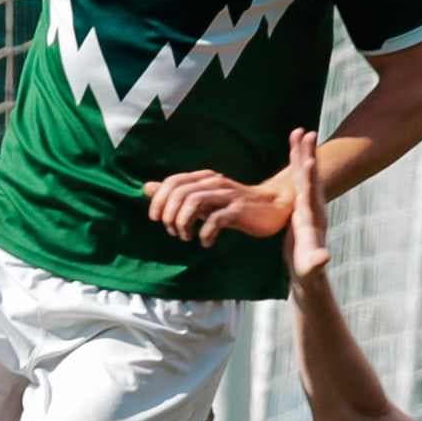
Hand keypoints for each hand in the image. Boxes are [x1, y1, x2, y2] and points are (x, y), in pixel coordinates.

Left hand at [143, 165, 292, 247]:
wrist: (274, 206)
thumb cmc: (235, 205)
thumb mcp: (204, 198)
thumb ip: (177, 194)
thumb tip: (147, 188)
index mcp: (204, 179)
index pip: (173, 181)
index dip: (159, 199)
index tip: (156, 218)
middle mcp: (214, 183)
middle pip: (180, 192)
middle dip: (169, 214)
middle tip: (172, 231)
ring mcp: (227, 195)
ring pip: (194, 202)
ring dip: (183, 223)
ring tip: (186, 237)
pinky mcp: (239, 210)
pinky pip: (215, 219)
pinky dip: (205, 233)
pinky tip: (205, 242)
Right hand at [282, 129, 329, 279]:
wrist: (310, 272)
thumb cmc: (308, 271)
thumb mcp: (311, 267)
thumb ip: (316, 262)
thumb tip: (323, 258)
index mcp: (312, 218)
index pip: (310, 195)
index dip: (310, 178)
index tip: (309, 160)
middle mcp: (312, 207)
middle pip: (309, 177)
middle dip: (308, 155)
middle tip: (308, 133)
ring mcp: (308, 204)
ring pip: (304, 174)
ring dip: (301, 153)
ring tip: (300, 132)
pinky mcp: (300, 204)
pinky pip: (297, 179)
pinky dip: (295, 163)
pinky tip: (294, 151)